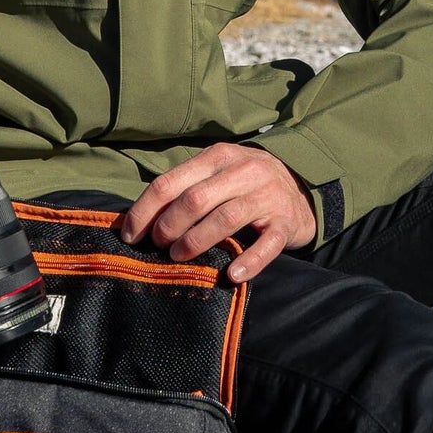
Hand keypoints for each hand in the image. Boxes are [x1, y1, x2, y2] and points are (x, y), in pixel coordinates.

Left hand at [117, 143, 315, 280]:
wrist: (302, 186)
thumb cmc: (245, 183)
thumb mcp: (217, 172)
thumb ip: (184, 187)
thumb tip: (137, 217)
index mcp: (217, 157)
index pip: (170, 183)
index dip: (145, 211)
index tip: (130, 234)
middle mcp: (242, 172)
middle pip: (195, 200)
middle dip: (168, 226)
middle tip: (158, 246)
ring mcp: (266, 197)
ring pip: (225, 218)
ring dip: (196, 241)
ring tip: (179, 257)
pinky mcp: (285, 223)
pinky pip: (266, 245)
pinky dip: (248, 261)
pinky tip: (231, 275)